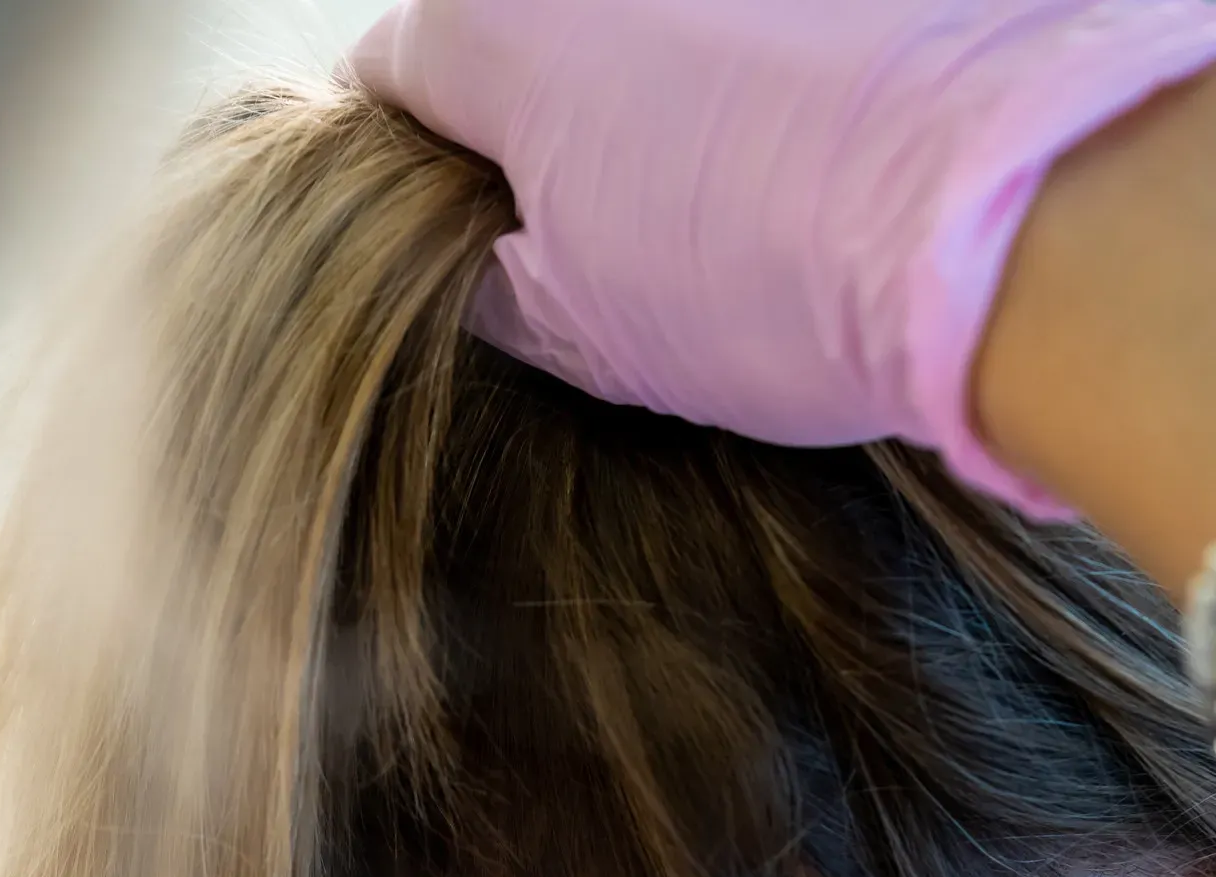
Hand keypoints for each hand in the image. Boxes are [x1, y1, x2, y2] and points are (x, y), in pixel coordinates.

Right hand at [353, 0, 1215, 509]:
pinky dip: (755, 61)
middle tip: (602, 234)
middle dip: (538, 118)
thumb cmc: (768, 279)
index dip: (418, 164)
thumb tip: (477, 254)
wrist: (998, 216)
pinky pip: (743, 18)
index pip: (392, 76)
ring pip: (631, 19)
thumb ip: (485, 275)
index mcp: (494, 23)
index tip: (469, 227)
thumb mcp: (581, 330)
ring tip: (722, 192)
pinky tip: (803, 144)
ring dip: (648, 85)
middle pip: (514, 27)